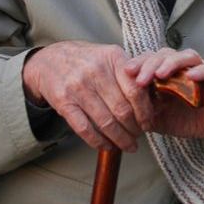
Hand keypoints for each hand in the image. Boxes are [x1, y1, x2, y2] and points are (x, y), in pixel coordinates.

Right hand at [22, 41, 152, 151]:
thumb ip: (130, 73)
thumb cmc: (87, 60)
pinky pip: (85, 129)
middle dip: (135, 129)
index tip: (149, 123)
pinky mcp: (63, 102)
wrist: (50, 59)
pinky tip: (107, 146)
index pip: (136, 90)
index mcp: (112, 57)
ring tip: (128, 145)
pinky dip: (99, 142)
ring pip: (106, 122)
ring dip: (120, 139)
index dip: (145, 111)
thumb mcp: (109, 56)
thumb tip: (154, 100)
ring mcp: (78, 87)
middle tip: (139, 136)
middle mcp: (95, 71)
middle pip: (122, 110)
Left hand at [125, 48, 203, 145]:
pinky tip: (191, 76)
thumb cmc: (187, 118)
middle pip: (165, 54)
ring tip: (160, 74)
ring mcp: (200, 72)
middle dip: (150, 64)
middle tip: (139, 78)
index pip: (150, 59)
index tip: (125, 72)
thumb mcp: (158, 118)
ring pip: (187, 56)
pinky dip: (201, 71)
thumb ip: (142, 111)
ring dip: (172, 63)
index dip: (138, 62)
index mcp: (167, 73)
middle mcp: (183, 68)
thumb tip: (120, 111)